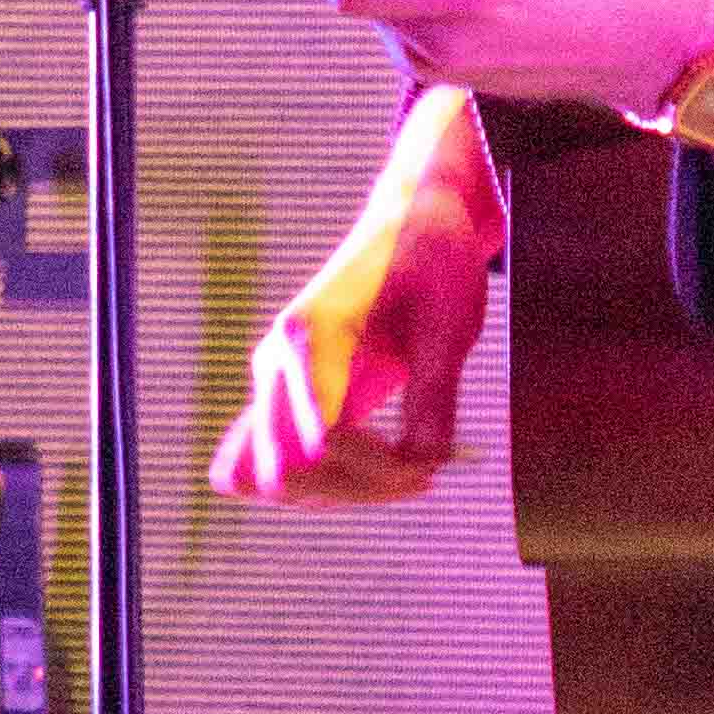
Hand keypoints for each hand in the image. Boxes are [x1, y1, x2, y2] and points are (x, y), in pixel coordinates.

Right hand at [210, 104, 504, 505]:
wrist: (413, 220)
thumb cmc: (433, 264)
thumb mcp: (448, 330)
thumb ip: (433, 401)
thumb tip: (422, 465)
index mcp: (311, 340)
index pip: (318, 446)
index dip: (374, 472)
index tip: (428, 462)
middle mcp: (276, 361)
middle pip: (282, 474)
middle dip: (354, 490)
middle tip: (421, 474)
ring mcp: (272, 378)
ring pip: (267, 477)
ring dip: (334, 494)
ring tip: (404, 474)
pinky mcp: (282, 391)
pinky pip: (264, 461)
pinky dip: (315, 484)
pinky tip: (373, 470)